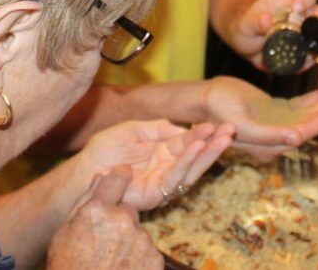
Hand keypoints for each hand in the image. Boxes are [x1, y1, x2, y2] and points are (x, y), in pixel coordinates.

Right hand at [47, 166, 163, 269]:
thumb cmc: (69, 267)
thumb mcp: (63, 235)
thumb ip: (84, 203)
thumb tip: (100, 177)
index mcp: (97, 211)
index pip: (115, 180)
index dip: (118, 180)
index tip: (121, 178)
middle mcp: (122, 220)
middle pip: (127, 211)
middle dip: (119, 223)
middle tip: (103, 245)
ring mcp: (142, 240)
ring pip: (138, 234)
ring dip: (129, 244)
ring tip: (111, 263)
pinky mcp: (155, 259)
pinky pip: (148, 252)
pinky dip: (139, 261)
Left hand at [78, 120, 234, 209]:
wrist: (85, 170)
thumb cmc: (105, 149)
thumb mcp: (135, 129)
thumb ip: (159, 128)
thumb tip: (183, 129)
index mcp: (162, 150)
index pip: (188, 142)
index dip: (203, 134)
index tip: (218, 124)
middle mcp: (166, 166)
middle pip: (196, 156)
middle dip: (214, 144)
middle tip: (232, 131)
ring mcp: (163, 181)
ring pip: (192, 169)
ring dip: (208, 154)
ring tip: (223, 139)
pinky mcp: (157, 194)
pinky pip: (177, 178)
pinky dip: (189, 163)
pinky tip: (198, 147)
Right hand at [201, 77, 317, 161]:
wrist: (204, 99)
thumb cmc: (217, 111)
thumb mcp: (240, 123)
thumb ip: (267, 134)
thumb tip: (296, 139)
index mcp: (271, 144)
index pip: (306, 132)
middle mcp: (279, 137)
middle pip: (314, 122)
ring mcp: (279, 122)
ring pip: (312, 112)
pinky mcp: (277, 111)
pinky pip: (302, 104)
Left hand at [229, 0, 317, 68]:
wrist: (244, 45)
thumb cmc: (246, 27)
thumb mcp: (245, 24)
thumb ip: (253, 22)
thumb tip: (266, 19)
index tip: (298, 7)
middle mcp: (301, 14)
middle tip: (304, 32)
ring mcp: (304, 32)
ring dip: (316, 44)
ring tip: (302, 53)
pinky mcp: (303, 49)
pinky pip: (314, 55)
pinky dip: (309, 60)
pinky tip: (298, 64)